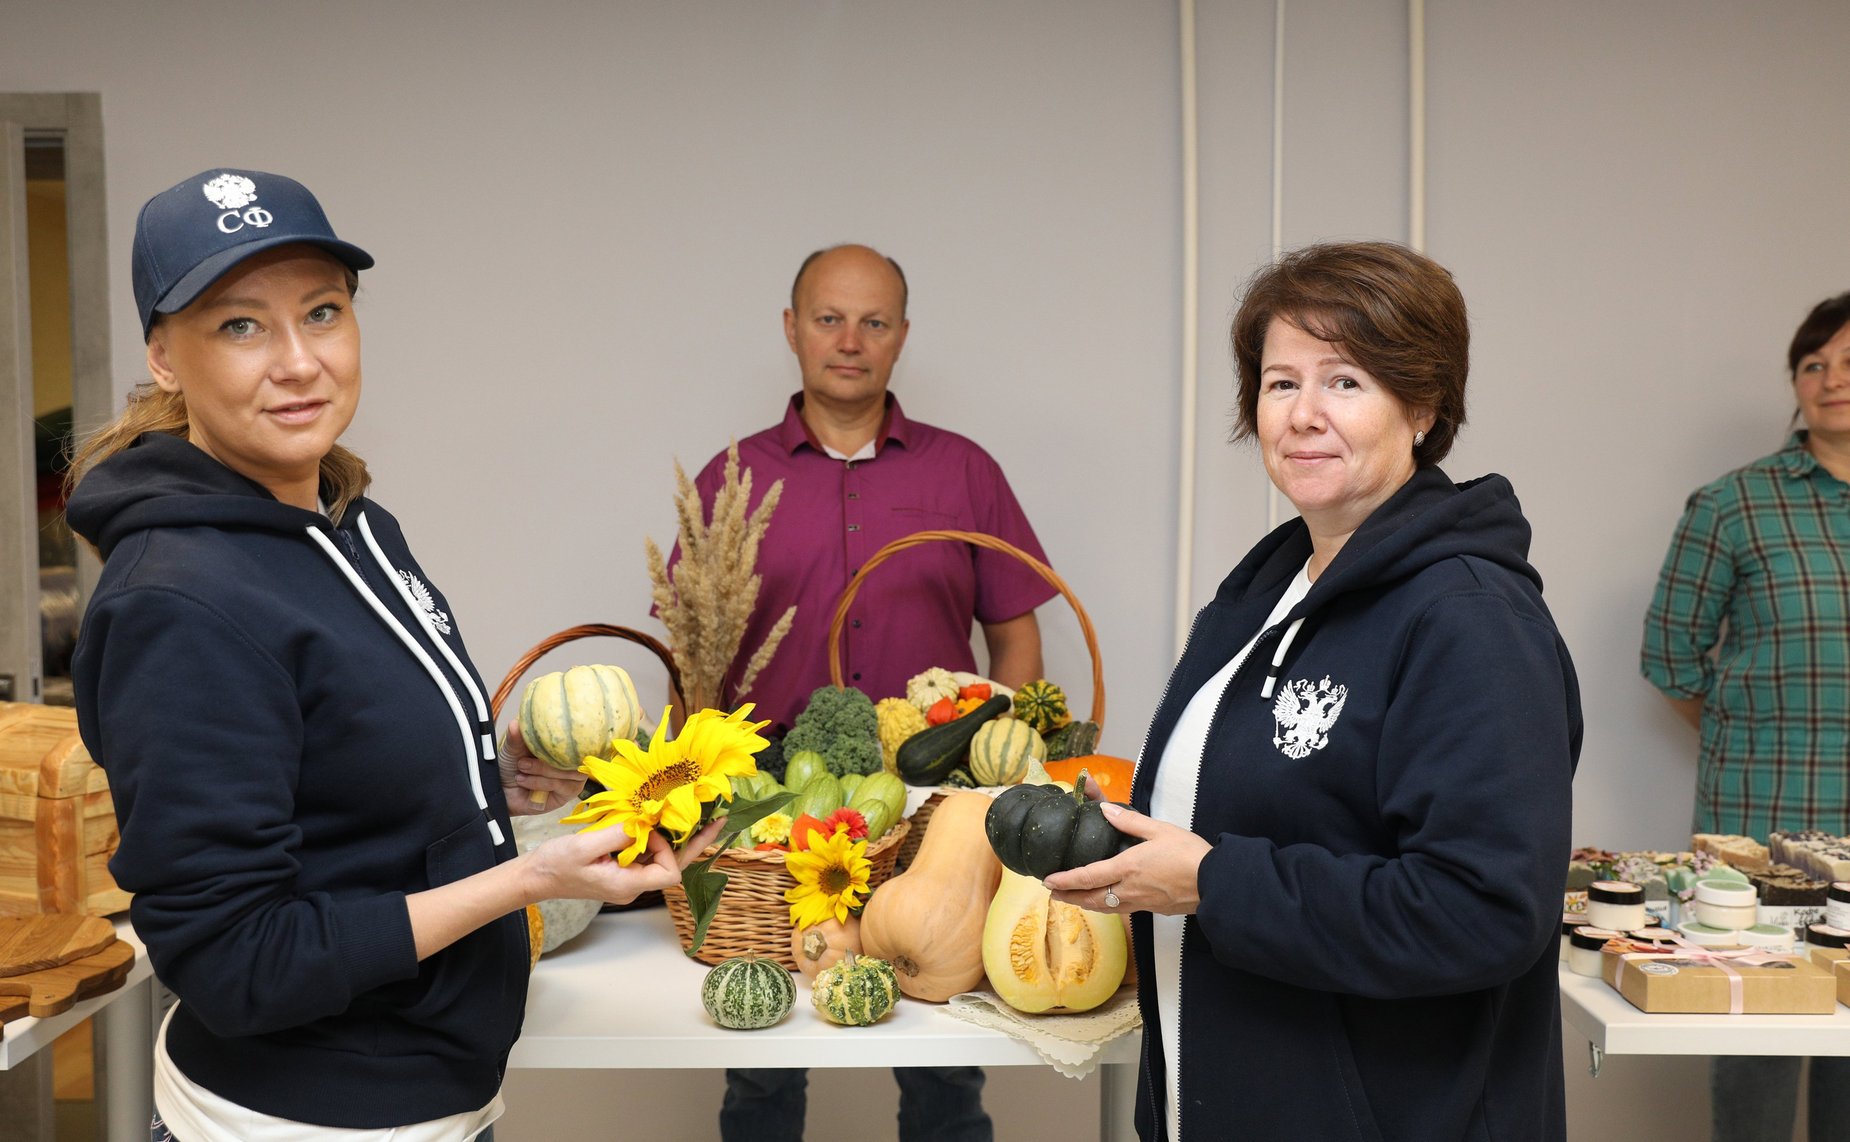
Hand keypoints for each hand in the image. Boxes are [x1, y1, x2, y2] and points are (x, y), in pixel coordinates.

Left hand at [499, 721, 587, 815]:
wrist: (504, 792)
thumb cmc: (512, 767)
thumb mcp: (512, 749)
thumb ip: (516, 737)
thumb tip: (515, 723)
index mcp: (565, 742)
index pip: (577, 735)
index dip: (567, 734)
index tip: (549, 733)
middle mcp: (574, 758)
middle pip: (575, 753)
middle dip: (547, 757)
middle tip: (522, 761)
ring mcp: (574, 776)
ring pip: (568, 770)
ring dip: (542, 770)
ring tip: (521, 770)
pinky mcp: (569, 793)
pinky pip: (561, 785)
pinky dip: (540, 782)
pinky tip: (524, 782)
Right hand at [527, 818, 725, 905]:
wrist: (535, 876)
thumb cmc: (556, 864)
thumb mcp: (585, 846)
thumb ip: (617, 835)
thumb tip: (644, 822)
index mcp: (627, 885)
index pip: (670, 873)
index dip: (667, 849)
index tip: (648, 830)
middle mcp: (633, 885)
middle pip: (674, 866)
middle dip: (694, 842)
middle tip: (717, 820)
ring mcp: (628, 879)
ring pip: (662, 859)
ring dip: (674, 837)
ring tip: (694, 814)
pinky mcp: (621, 870)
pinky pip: (647, 855)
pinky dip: (655, 838)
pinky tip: (659, 820)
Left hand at [1042, 799, 1210, 916]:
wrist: (1216, 884)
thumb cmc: (1190, 855)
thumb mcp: (1160, 830)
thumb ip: (1130, 821)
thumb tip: (1105, 809)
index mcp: (1128, 867)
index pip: (1088, 877)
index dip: (1065, 880)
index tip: (1047, 880)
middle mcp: (1130, 889)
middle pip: (1091, 898)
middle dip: (1069, 896)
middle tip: (1052, 893)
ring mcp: (1141, 903)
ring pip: (1105, 907)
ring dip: (1085, 904)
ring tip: (1072, 899)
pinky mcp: (1153, 909)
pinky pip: (1122, 910)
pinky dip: (1106, 906)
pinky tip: (1107, 902)